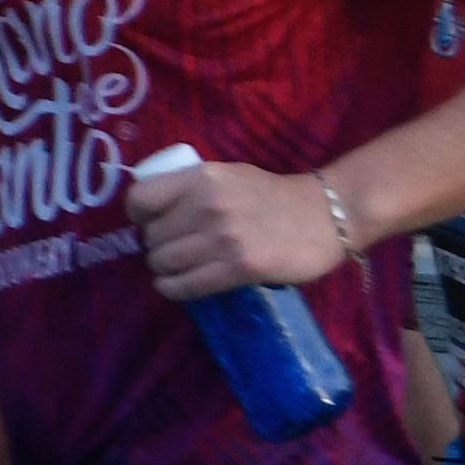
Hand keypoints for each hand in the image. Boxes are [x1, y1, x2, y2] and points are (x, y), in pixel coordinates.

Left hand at [125, 153, 349, 299]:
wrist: (327, 214)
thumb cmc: (273, 195)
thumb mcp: (228, 175)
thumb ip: (192, 188)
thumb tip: (153, 212)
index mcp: (201, 177)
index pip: (140, 199)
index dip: (138, 216)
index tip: (149, 224)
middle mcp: (207, 204)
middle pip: (151, 237)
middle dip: (156, 247)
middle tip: (172, 251)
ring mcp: (224, 237)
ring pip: (164, 262)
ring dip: (165, 269)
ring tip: (177, 269)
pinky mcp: (240, 267)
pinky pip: (187, 285)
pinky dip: (175, 289)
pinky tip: (179, 286)